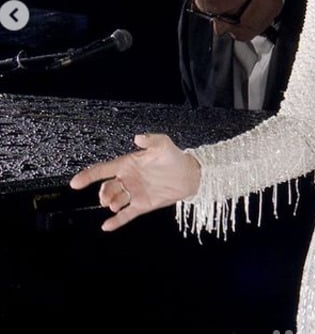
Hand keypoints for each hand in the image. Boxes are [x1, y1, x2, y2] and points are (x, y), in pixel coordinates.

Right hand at [69, 132, 201, 231]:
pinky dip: (116, 221)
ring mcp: (134, 193)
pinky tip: (107, 226)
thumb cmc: (174, 157)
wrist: (190, 175)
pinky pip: (126, 215)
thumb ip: (151, 140)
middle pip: (108, 187)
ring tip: (115, 204)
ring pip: (116, 200)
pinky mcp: (142, 205)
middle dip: (104, 193)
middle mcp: (128, 179)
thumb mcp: (163, 144)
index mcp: (128, 164)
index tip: (74, 182)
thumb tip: (138, 137)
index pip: (104, 170)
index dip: (88, 175)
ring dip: (112, 203)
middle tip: (107, 197)